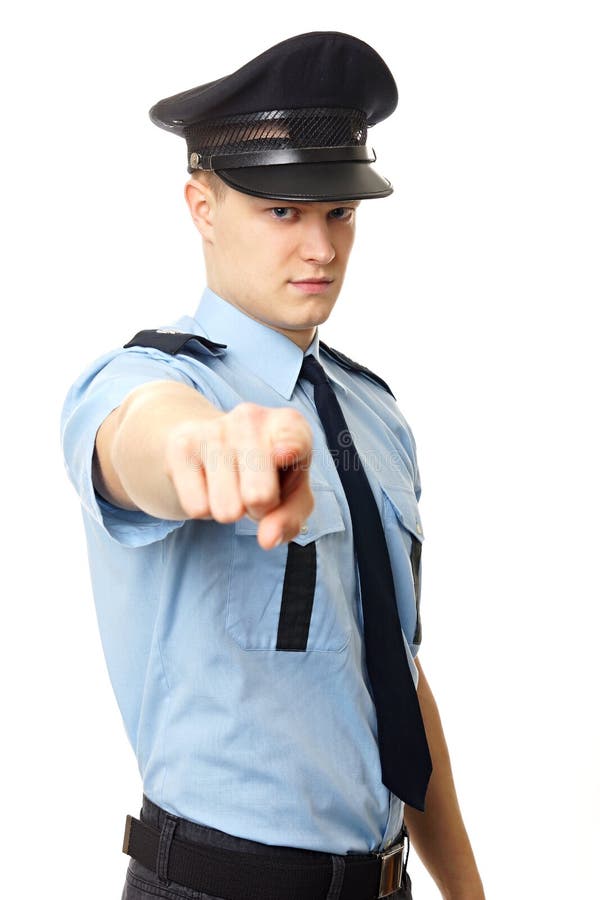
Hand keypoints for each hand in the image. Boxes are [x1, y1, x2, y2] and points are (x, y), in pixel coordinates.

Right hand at [165, 402, 314, 548]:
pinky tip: (210, 484)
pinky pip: (196, 507)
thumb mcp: (292, 496)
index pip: (293, 439)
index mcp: (289, 425)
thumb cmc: (267, 473)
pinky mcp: (181, 445)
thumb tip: (267, 539)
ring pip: (226, 509)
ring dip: (232, 511)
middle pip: (259, 496)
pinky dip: (206, 509)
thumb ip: (289, 519)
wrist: (214, 443)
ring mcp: (213, 429)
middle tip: (257, 494)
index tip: (285, 455)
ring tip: (234, 487)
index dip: (290, 450)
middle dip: (260, 510)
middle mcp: (251, 418)